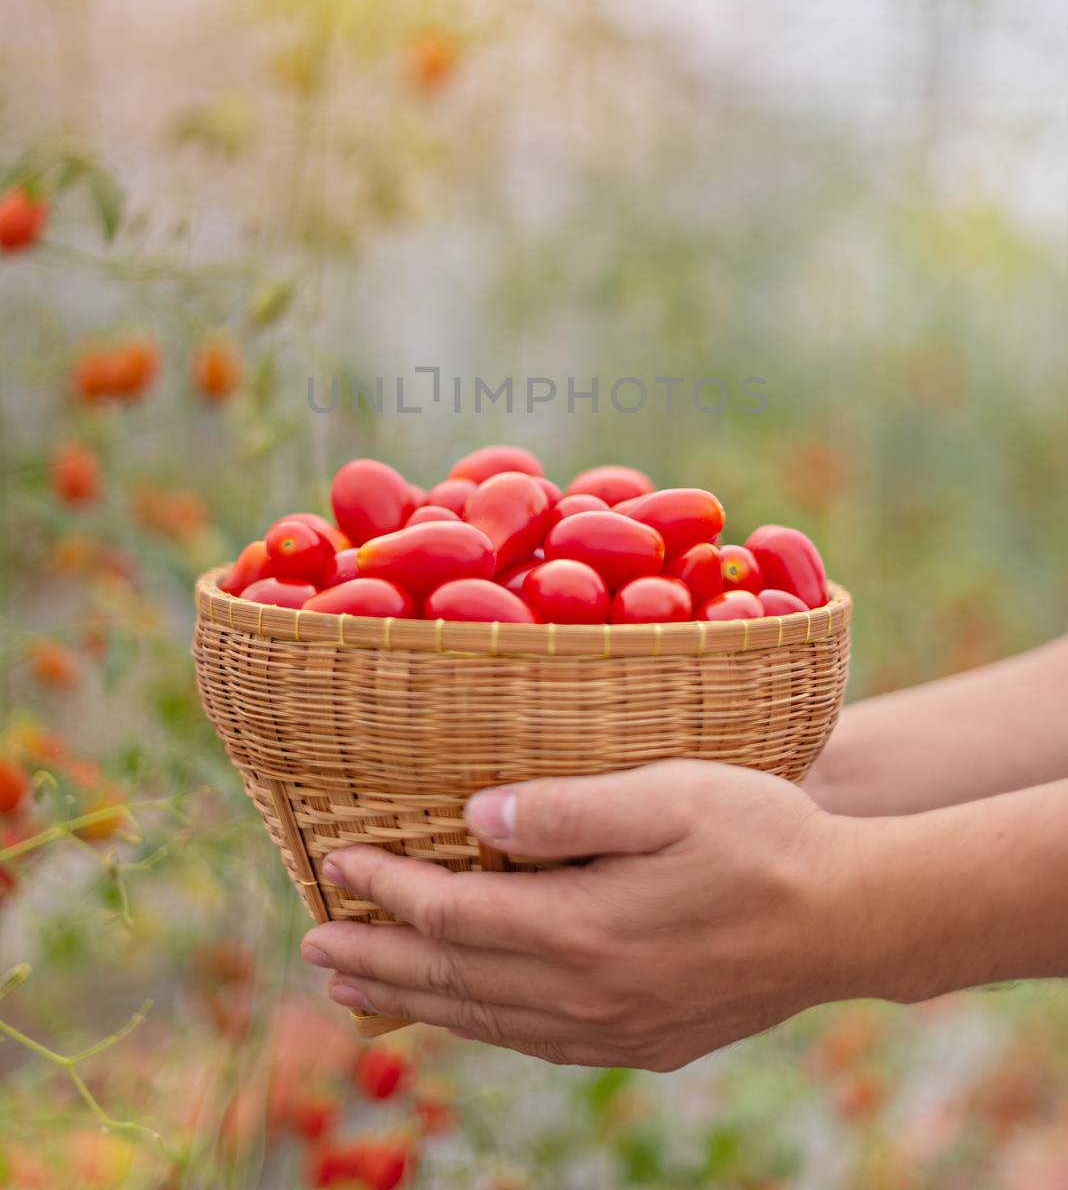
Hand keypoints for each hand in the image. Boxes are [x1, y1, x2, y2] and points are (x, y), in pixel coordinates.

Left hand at [300, 760, 866, 1069]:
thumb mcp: (669, 794)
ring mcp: (613, 1027)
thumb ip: (568, 808)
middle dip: (376, 957)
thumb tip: (476, 813)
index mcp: (580, 926)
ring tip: (355, 989)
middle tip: (311, 945)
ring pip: (486, 1018)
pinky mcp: (643, 1041)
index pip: (453, 911)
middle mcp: (584, 992)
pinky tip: (462, 1014)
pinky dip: (479, 1024)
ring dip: (414, 998)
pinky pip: (534, 1040)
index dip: (387, 889)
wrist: (850, 920)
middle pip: (453, 976)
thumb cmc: (762, 837)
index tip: (335, 864)